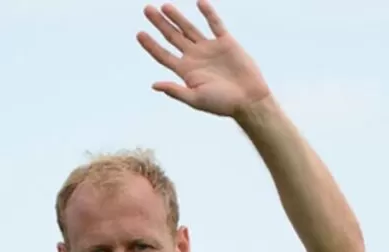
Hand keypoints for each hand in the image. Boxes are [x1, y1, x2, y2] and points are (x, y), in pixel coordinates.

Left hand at [137, 1, 271, 117]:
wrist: (249, 99)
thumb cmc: (222, 104)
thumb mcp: (196, 99)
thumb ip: (176, 91)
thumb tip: (154, 85)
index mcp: (186, 71)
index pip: (163, 55)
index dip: (151, 45)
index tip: (139, 33)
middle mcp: (195, 58)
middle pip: (173, 37)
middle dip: (160, 24)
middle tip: (147, 9)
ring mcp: (210, 49)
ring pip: (189, 29)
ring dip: (177, 17)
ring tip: (164, 6)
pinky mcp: (226, 43)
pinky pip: (215, 24)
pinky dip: (208, 13)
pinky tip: (199, 2)